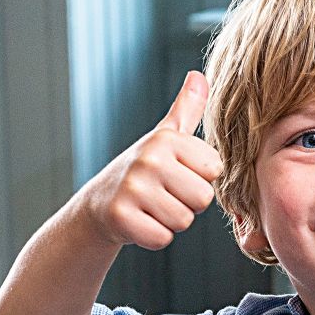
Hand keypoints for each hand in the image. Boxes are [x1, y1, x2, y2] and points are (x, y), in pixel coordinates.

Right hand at [75, 71, 223, 249]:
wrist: (99, 202)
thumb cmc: (143, 170)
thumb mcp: (165, 137)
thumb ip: (187, 109)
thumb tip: (200, 75)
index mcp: (166, 139)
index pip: (214, 171)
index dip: (198, 178)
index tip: (176, 175)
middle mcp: (149, 159)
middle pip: (202, 198)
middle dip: (187, 203)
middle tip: (163, 195)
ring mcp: (133, 188)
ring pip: (183, 221)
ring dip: (170, 221)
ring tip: (151, 207)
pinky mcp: (121, 217)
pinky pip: (162, 239)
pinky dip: (153, 236)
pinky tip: (140, 221)